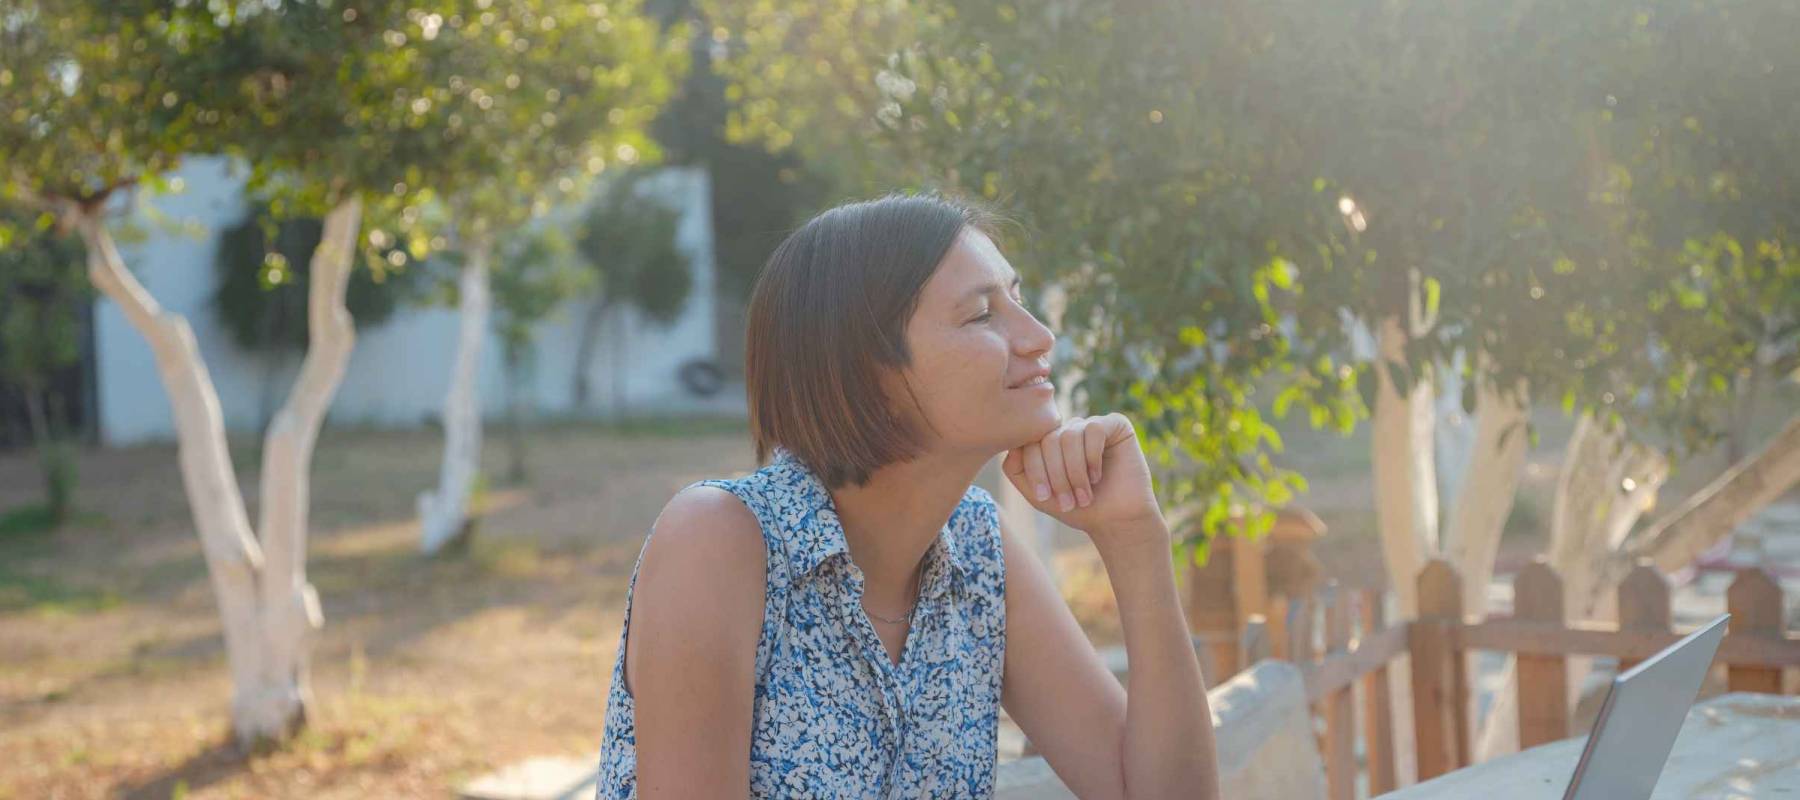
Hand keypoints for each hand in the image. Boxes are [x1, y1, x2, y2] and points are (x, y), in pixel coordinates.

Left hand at [1001, 413, 1166, 550]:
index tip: (1044, 497)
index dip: (1035, 469)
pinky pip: (1093, 429)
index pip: (1029, 442)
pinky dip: (1092, 457)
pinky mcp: (1115, 424)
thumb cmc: (1077, 509)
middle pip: (1048, 439)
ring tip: (1085, 495)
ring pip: (1069, 436)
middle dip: (1056, 474)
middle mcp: (1068, 430)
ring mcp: (1091, 425)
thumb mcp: (1038, 493)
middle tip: (1069, 501)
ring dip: (1075, 472)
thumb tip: (1010, 445)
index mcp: (1048, 442)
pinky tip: (1098, 475)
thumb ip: (1017, 470)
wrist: (1116, 521)